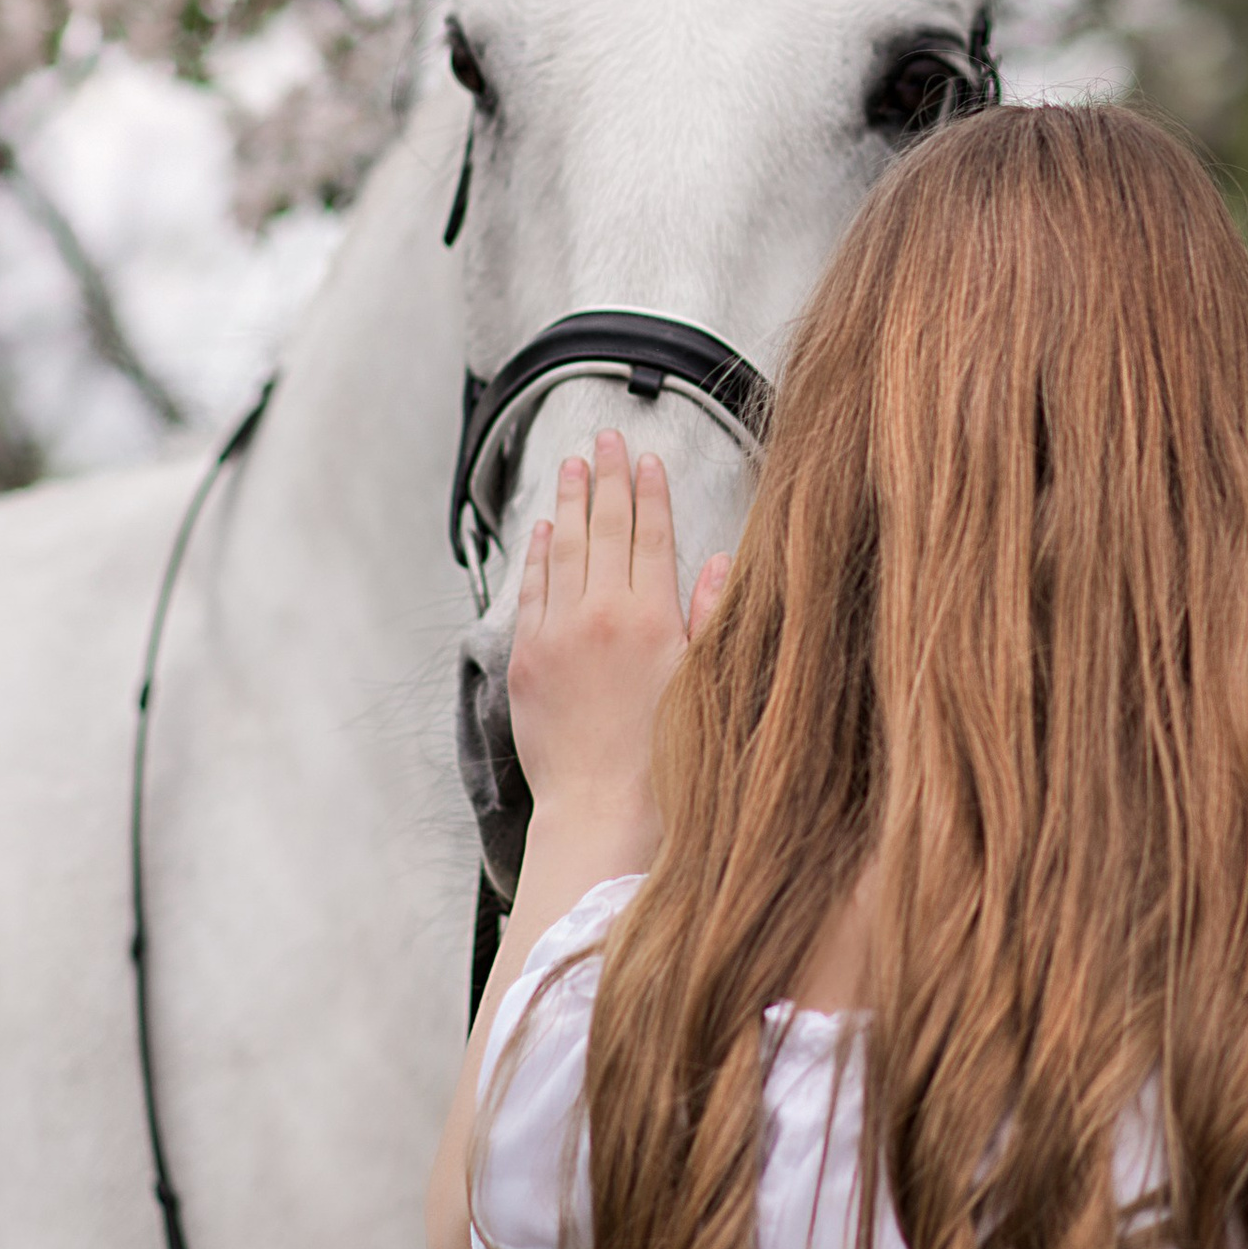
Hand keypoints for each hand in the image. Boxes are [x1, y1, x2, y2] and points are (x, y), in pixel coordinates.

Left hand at [505, 430, 729, 857]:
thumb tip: (720, 559)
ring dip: (569, 501)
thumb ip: (712, 615)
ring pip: (563, 548)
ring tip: (574, 464)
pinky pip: (532, 588)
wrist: (601, 809)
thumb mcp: (705, 682)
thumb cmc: (665, 756)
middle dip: (609, 477)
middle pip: (606, 527)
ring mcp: (558, 633)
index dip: (651, 493)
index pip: (651, 536)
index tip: (650, 459)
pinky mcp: (526, 657)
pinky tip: (544, 527)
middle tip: (607, 439)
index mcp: (652, 618)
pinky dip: (538, 552)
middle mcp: (602, 614)